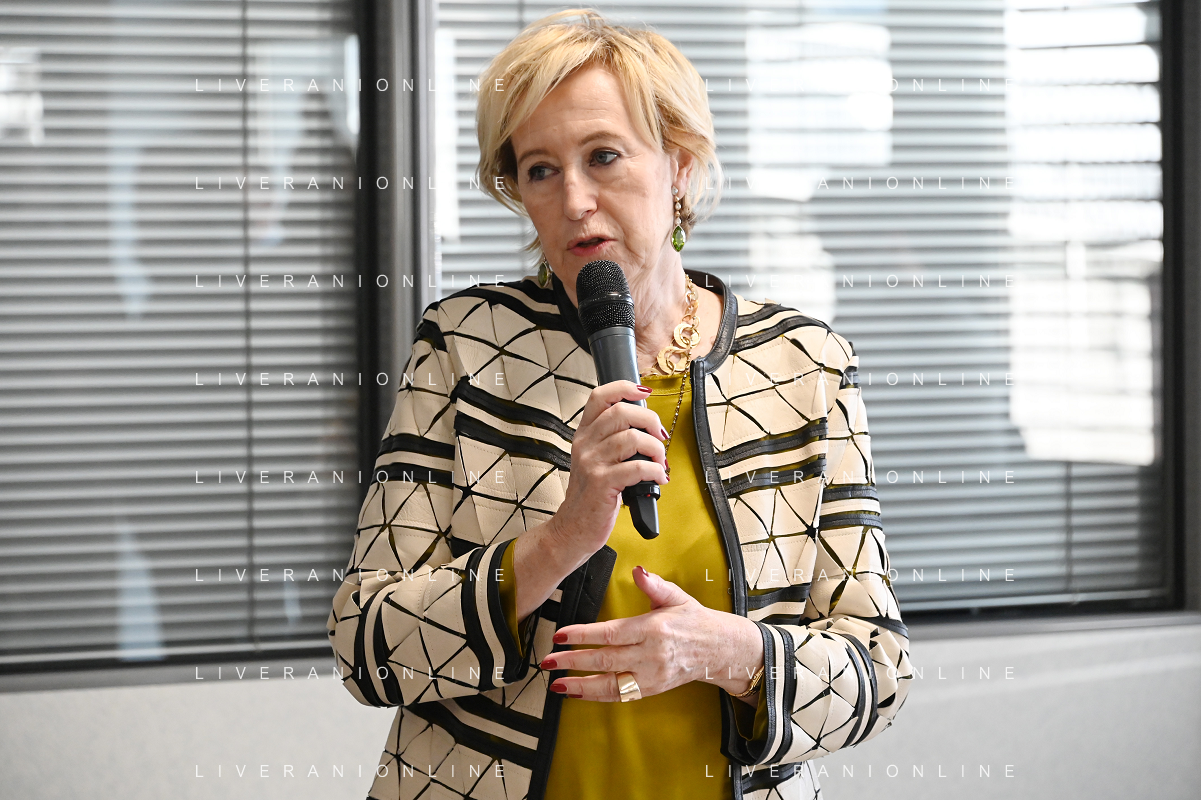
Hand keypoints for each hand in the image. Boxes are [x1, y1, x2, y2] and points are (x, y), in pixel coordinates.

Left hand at [539, 566, 764, 702]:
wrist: (720, 649)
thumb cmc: (696, 621)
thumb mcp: (677, 597)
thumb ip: (654, 585)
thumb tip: (638, 571)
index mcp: (653, 628)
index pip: (611, 633)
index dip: (583, 635)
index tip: (561, 635)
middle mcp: (651, 654)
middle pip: (605, 660)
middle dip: (572, 662)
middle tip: (549, 661)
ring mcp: (651, 675)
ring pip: (610, 684)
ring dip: (580, 686)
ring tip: (557, 684)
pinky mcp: (653, 689)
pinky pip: (621, 696)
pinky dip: (598, 696)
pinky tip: (579, 693)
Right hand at [547, 380, 669, 564]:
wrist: (573, 528)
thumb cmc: (591, 495)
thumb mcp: (595, 461)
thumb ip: (613, 440)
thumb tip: (647, 425)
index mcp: (584, 434)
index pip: (599, 396)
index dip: (624, 388)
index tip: (644, 393)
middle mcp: (585, 444)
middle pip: (622, 412)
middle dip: (650, 421)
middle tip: (660, 438)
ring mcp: (592, 463)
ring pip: (633, 438)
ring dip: (656, 449)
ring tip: (660, 462)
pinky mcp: (601, 484)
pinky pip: (637, 467)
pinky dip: (655, 471)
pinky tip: (658, 478)